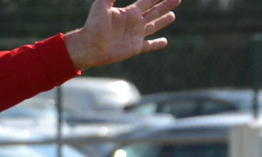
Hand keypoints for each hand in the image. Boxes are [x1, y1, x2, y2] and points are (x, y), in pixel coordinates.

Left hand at [63, 0, 178, 69]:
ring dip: (163, 21)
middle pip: (154, 11)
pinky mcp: (135, 48)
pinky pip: (149, 46)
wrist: (89, 46)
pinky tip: (165, 41)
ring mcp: (135, 36)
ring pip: (154, 26)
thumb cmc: (93, 25)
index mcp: (129, 12)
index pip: (148, 0)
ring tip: (172, 15)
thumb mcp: (101, 4)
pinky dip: (157, 44)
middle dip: (165, 5)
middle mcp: (134, 23)